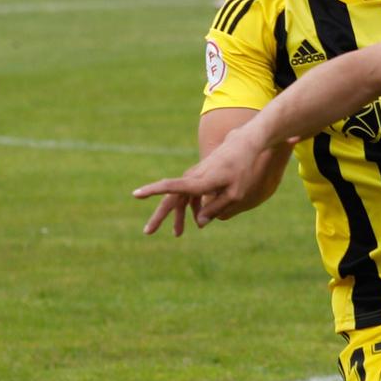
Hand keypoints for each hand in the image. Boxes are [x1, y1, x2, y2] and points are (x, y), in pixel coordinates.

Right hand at [133, 128, 264, 233]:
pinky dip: (191, 207)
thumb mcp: (235, 195)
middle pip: (171, 198)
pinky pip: (189, 193)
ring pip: (179, 197)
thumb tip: (200, 223)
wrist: (243, 145)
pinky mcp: (198, 176)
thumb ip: (217, 208)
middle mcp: (193, 177)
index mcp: (201, 182)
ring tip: (177, 234)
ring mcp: (194, 175)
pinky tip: (196, 219)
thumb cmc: (242, 171)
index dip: (153, 191)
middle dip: (159, 216)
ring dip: (177, 216)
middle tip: (147, 232)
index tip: (136, 194)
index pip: (173, 187)